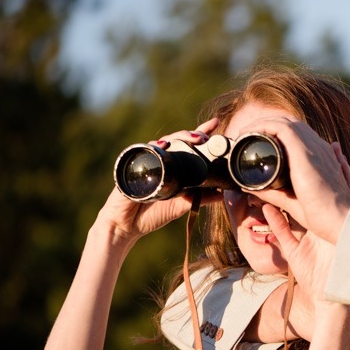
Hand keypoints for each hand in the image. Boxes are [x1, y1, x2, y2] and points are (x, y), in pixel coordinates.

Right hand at [99, 119, 222, 242]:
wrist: (127, 226)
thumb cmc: (153, 213)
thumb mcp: (182, 205)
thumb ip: (201, 198)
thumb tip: (223, 193)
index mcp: (174, 166)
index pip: (189, 145)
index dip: (200, 132)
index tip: (215, 123)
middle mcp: (161, 160)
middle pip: (178, 140)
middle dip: (192, 135)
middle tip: (204, 137)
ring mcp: (147, 161)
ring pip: (163, 142)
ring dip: (178, 138)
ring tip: (192, 138)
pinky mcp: (133, 166)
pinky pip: (143, 152)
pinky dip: (154, 147)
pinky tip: (163, 145)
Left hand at [241, 118, 349, 243]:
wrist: (339, 218)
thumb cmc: (321, 214)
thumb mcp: (291, 200)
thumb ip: (272, 192)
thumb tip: (248, 186)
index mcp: (319, 157)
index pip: (296, 135)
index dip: (275, 133)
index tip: (256, 143)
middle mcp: (317, 147)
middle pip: (289, 123)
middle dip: (266, 125)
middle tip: (246, 136)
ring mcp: (313, 146)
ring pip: (284, 121)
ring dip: (262, 123)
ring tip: (244, 133)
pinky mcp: (304, 150)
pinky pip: (280, 127)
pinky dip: (262, 126)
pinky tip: (248, 133)